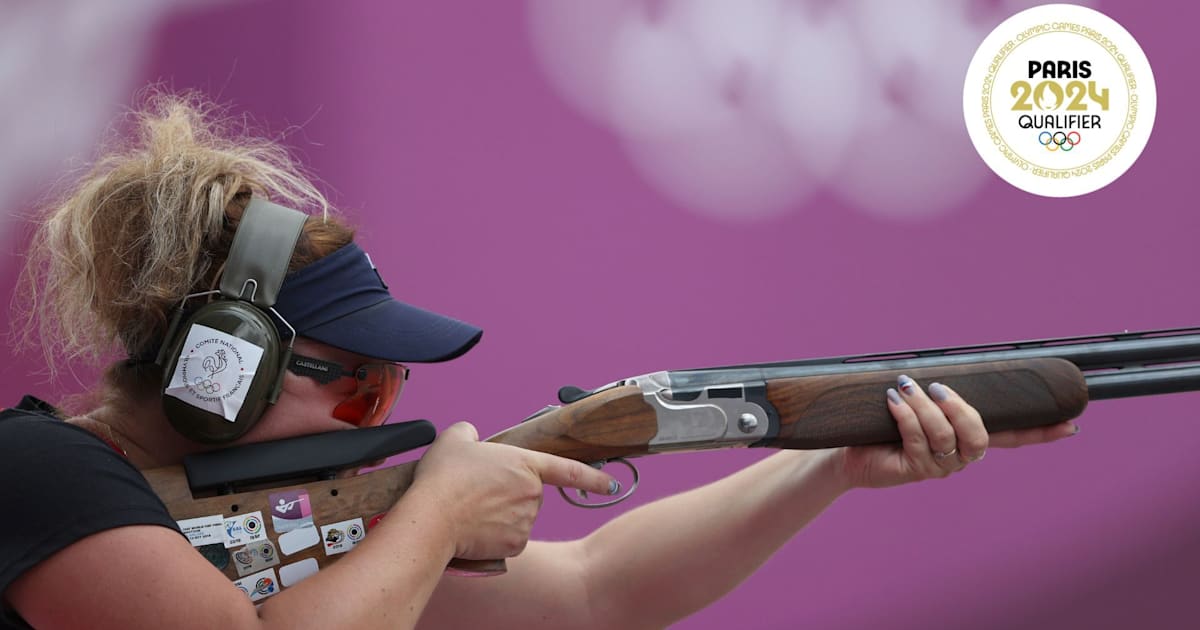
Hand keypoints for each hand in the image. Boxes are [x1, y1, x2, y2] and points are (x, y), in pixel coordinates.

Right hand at [413, 422, 618, 559]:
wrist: (432, 517)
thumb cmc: (443, 478)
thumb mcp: (455, 439)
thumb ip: (470, 433)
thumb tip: (472, 436)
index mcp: (525, 464)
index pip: (568, 470)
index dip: (594, 477)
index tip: (612, 484)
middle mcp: (533, 493)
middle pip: (528, 494)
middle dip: (508, 494)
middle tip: (477, 492)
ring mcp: (527, 521)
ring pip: (518, 518)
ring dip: (501, 515)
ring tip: (471, 509)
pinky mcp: (516, 545)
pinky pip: (509, 539)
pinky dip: (495, 536)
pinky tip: (475, 529)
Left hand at [835, 375, 1078, 488]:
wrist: (847, 448)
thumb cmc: (883, 421)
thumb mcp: (915, 401)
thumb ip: (936, 389)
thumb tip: (943, 366)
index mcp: (966, 437)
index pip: (1011, 436)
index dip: (1040, 432)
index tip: (1070, 423)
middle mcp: (959, 456)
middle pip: (980, 438)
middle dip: (961, 410)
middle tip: (937, 387)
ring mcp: (939, 466)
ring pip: (946, 437)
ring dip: (925, 408)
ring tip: (904, 388)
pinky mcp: (914, 470)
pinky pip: (918, 442)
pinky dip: (906, 416)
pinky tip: (892, 401)